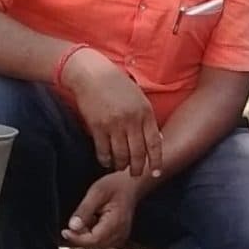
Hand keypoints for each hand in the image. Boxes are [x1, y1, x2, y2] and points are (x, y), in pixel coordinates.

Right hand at [64, 49, 163, 177]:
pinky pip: (103, 151)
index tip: (156, 173)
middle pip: (138, 153)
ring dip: (121, 166)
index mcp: (145, 112)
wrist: (91, 74)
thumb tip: (157, 139)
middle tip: (135, 174)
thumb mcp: (139, 98)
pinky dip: (105, 160)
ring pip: (121, 155)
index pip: (155, 143)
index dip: (157, 161)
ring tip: (120, 168)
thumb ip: (148, 119)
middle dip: (138, 168)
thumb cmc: (117, 85)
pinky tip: (106, 161)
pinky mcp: (97, 126)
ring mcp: (114, 124)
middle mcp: (132, 120)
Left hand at [64, 170, 148, 248]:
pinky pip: (101, 242)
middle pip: (94, 245)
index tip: (65, 231)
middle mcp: (120, 234)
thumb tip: (72, 227)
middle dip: (81, 237)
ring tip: (89, 217)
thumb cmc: (115, 186)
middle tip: (75, 220)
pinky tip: (94, 221)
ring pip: (96, 245)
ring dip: (87, 236)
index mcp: (116, 223)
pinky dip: (93, 235)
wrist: (131, 185)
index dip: (77, 238)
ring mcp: (120, 237)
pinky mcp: (118, 237)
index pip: (93, 240)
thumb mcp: (96, 193)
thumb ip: (84, 210)